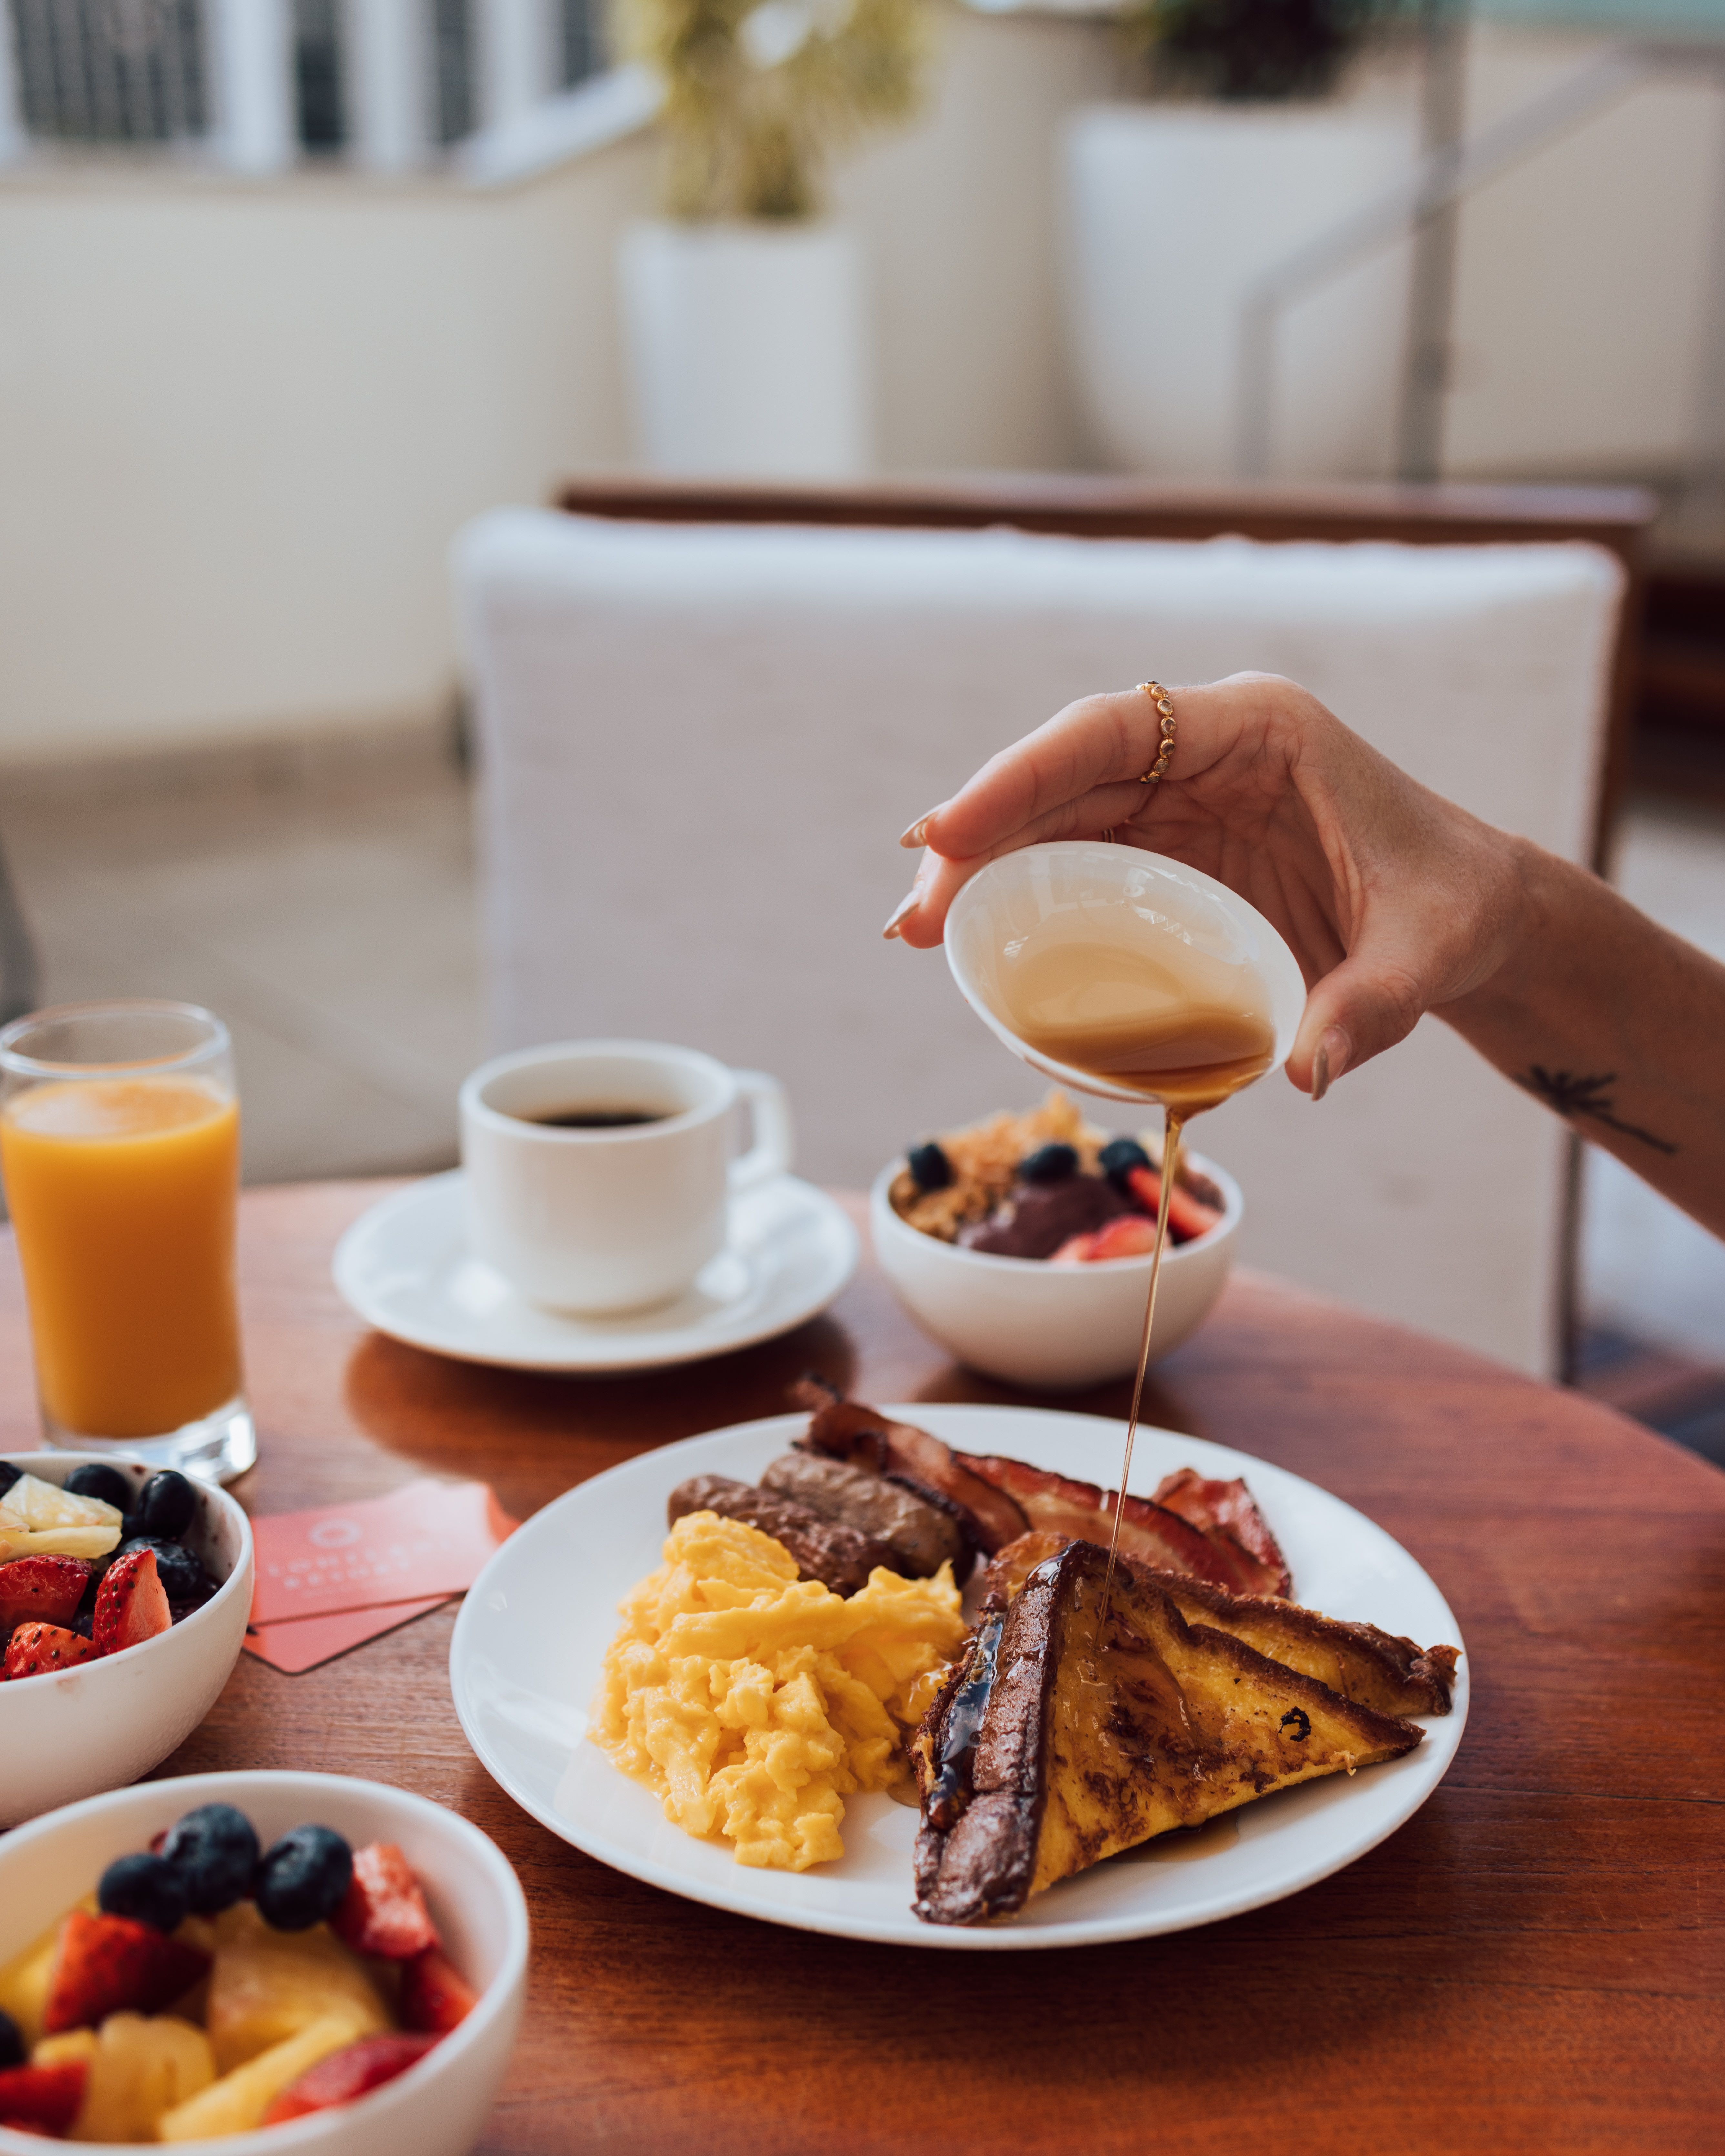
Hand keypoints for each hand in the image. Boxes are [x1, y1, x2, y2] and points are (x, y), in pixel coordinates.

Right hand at [884, 674, 1530, 1096]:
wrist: (1473, 918)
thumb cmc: (1453, 912)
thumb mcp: (1428, 955)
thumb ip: (1373, 1008)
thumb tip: (1309, 1073)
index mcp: (1259, 731)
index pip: (1112, 729)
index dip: (1021, 773)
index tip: (949, 831)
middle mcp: (1204, 751)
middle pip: (1061, 774)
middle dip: (976, 834)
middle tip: (914, 918)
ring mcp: (1179, 799)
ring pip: (1053, 815)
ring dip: (982, 868)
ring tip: (918, 933)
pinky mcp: (1169, 853)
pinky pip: (1076, 859)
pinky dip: (1020, 894)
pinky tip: (972, 942)